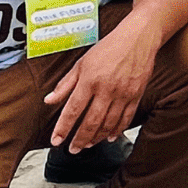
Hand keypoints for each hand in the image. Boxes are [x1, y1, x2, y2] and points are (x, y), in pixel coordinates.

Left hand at [45, 22, 157, 152]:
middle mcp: (106, 89)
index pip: (73, 109)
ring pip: (108, 123)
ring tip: (88, 144)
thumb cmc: (109, 48)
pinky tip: (110, 136)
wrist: (138, 38)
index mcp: (90, 80)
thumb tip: (49, 100)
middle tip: (73, 149)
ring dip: (97, 137)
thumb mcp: (82, 63)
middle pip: (91, 121)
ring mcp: (123, 93)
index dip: (63, 128)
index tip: (56, 140)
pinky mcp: (136, 95)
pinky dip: (117, 130)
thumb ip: (65, 84)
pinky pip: (126, 118)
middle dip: (80, 139)